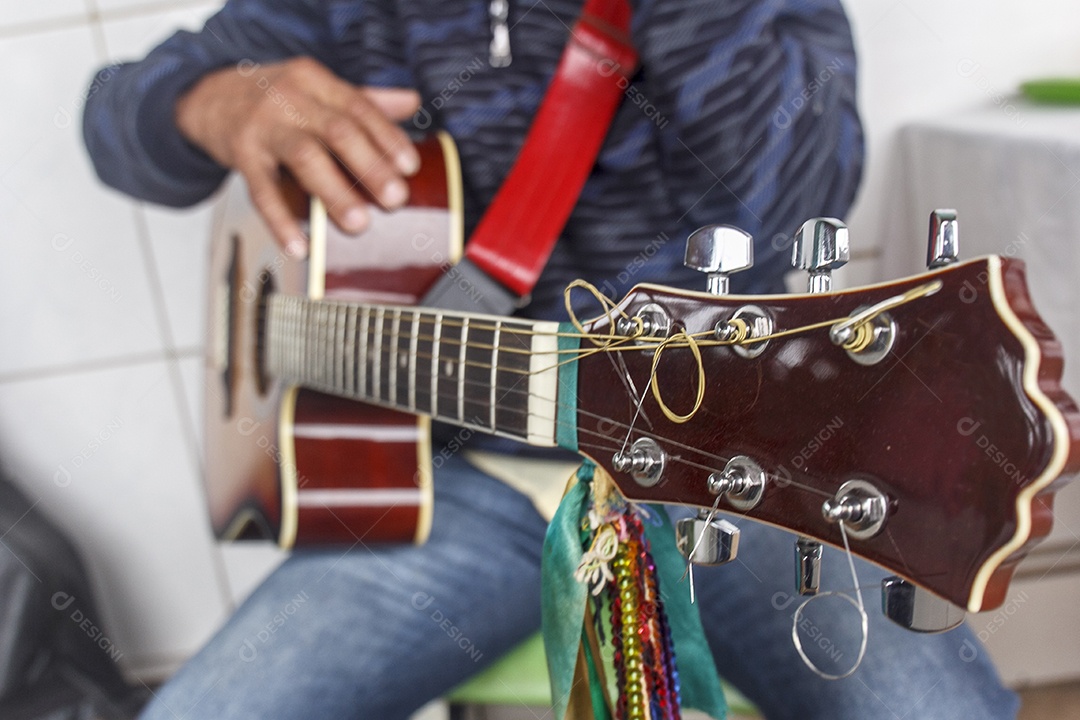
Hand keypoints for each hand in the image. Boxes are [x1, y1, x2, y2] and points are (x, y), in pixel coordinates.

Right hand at [175, 57, 420, 256]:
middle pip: (337, 131)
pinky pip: (263, 192)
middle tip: (396, 198)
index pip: (359, 108)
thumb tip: (414, 102)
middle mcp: (289, 98)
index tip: (410, 167)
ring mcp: (263, 127)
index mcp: (315, 81)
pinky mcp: (241, 155)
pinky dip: (281, 222)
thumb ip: (364, 99)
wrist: (207, 97)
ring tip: (359, 224)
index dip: (387, 138)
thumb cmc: (274, 99)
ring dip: (335, 193)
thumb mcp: (316, 89)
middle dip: (370, 166)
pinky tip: (300, 246)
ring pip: (305, 158)